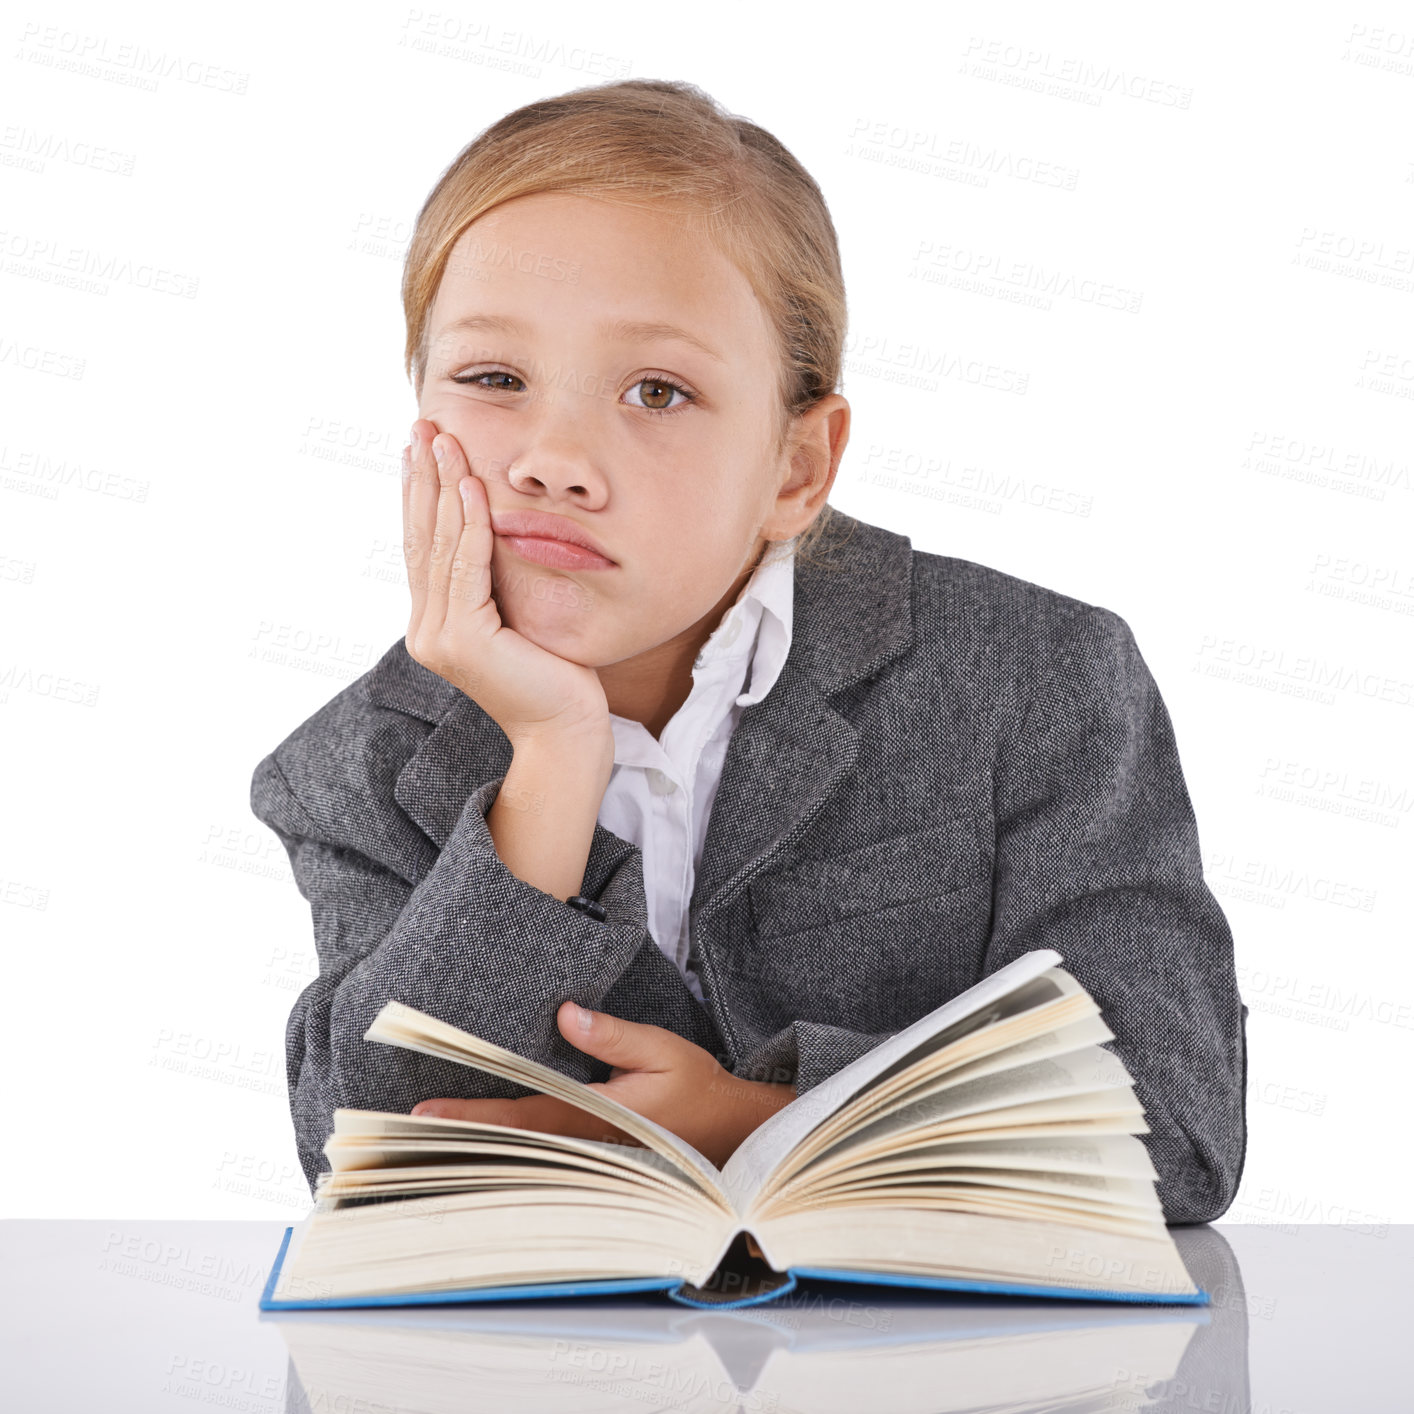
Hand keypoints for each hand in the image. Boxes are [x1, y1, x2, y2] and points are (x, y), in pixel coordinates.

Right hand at [401, 419, 610, 745]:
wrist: (566, 729)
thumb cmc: (555, 673)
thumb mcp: (518, 614)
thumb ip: (495, 580)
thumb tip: (495, 524)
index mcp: (435, 622)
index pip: (423, 544)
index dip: (420, 492)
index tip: (422, 446)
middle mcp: (427, 629)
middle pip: (421, 537)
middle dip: (422, 477)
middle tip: (423, 426)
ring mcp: (440, 638)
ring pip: (439, 546)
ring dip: (442, 488)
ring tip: (445, 442)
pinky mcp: (465, 643)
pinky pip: (467, 569)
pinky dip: (471, 525)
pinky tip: (474, 488)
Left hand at [410, 1001, 797, 1169]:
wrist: (733, 1135)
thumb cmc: (698, 1089)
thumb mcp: (663, 1049)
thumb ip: (613, 1034)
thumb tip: (565, 1014)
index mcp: (598, 1119)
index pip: (522, 1117)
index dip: (472, 1116)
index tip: (426, 1114)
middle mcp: (586, 1148)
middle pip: (509, 1148)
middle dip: (456, 1141)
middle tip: (399, 1136)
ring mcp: (588, 1163)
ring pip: (520, 1160)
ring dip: (474, 1152)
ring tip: (422, 1143)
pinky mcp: (593, 1164)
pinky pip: (541, 1163)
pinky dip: (505, 1158)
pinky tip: (476, 1152)